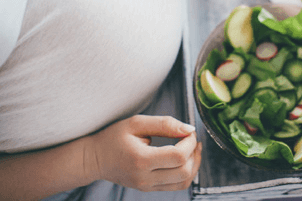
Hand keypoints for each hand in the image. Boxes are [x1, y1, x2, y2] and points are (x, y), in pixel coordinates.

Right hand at [87, 115, 201, 191]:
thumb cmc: (114, 137)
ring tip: (192, 148)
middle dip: (194, 153)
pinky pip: (176, 186)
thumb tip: (189, 129)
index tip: (189, 131)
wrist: (95, 158)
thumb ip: (164, 124)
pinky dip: (186, 172)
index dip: (190, 142)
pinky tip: (184, 158)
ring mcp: (147, 187)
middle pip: (184, 172)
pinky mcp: (149, 189)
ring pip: (183, 182)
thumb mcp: (137, 123)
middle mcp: (145, 178)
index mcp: (141, 160)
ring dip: (194, 164)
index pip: (178, 156)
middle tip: (192, 138)